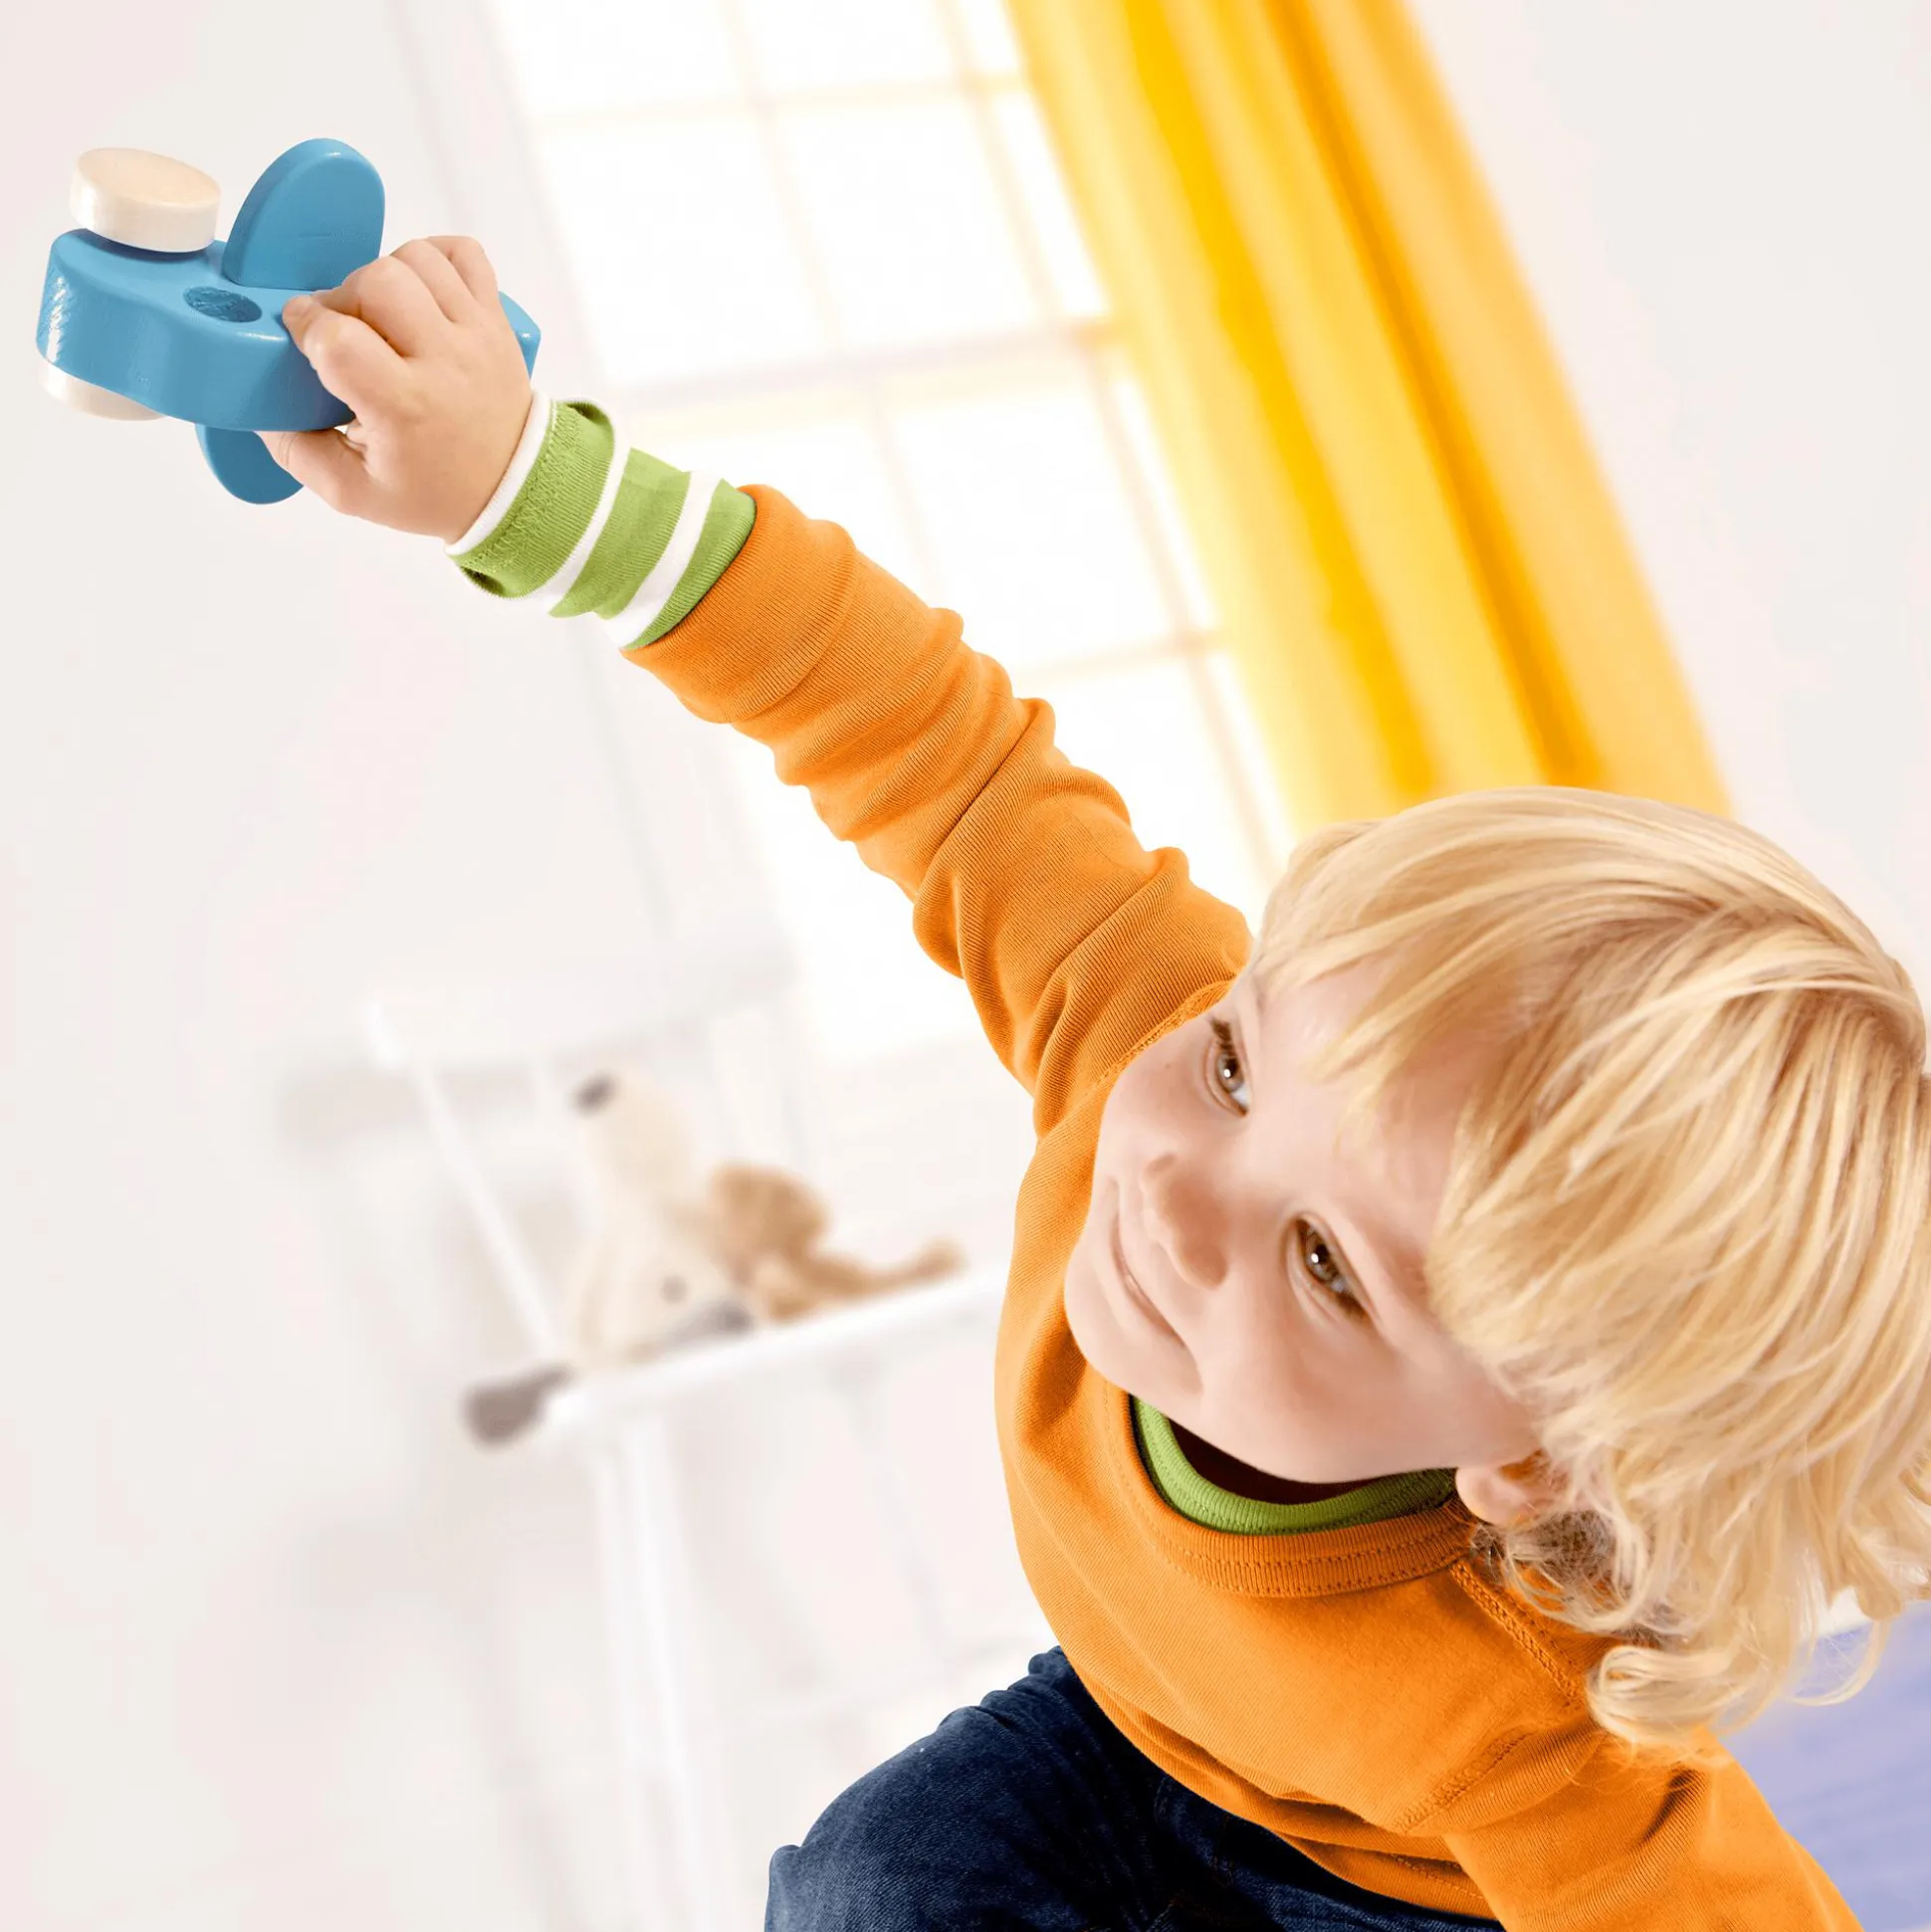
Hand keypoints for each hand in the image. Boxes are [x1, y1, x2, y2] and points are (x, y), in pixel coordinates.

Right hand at [264, 236, 533, 543]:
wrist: (514, 489)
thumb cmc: (434, 491)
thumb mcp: (353, 492)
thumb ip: (296, 452)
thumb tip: (256, 406)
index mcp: (405, 408)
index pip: (340, 339)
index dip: (307, 325)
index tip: (301, 336)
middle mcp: (445, 362)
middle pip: (377, 280)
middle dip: (342, 296)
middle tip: (342, 328)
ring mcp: (476, 334)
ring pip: (416, 258)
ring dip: (383, 274)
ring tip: (379, 314)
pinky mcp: (496, 318)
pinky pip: (463, 253)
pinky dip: (433, 257)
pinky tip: (417, 290)